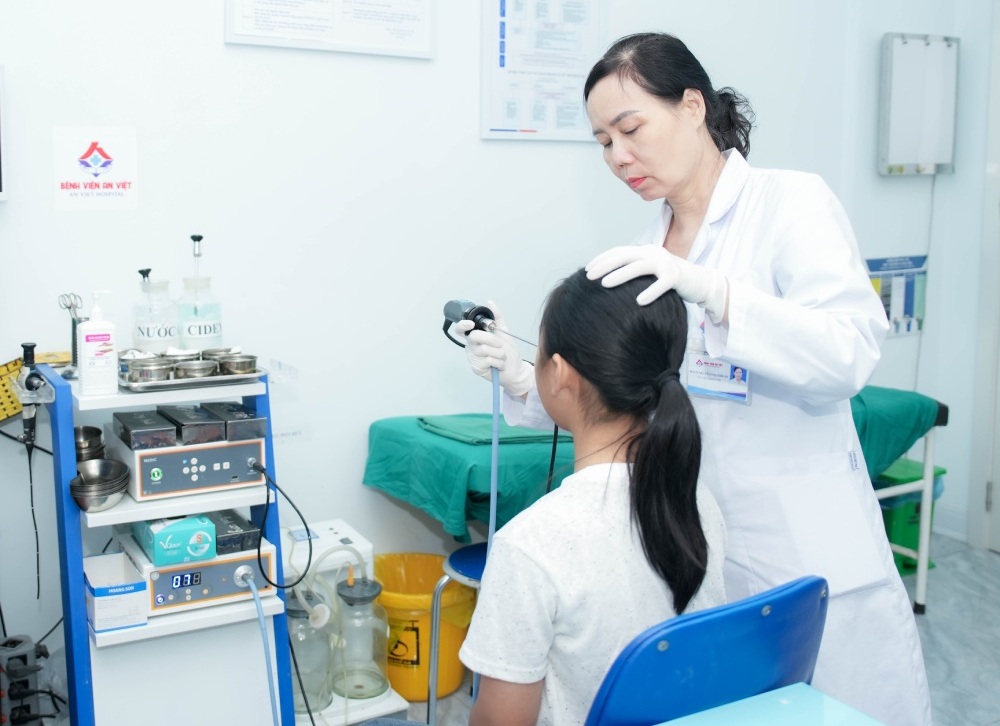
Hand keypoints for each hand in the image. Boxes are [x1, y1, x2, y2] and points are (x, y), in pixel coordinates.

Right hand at [455, 301, 533, 396]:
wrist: (515, 369)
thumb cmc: (508, 351)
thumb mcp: (504, 332)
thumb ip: (496, 318)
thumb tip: (489, 302)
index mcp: (475, 336)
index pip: (461, 329)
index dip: (462, 325)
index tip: (471, 324)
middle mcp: (471, 346)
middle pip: (475, 337)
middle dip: (491, 339)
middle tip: (500, 344)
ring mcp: (473, 358)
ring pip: (483, 349)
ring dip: (498, 353)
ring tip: (501, 357)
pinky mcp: (476, 368)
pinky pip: (488, 361)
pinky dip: (498, 362)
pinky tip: (499, 365)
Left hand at [586, 245, 728, 321]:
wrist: (699, 281)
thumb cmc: (669, 279)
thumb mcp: (649, 271)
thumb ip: (634, 269)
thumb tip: (608, 277)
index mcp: (645, 251)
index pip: (619, 251)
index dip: (602, 259)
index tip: (587, 270)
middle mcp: (653, 253)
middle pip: (625, 256)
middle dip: (605, 265)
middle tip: (589, 277)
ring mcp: (666, 263)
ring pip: (639, 267)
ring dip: (620, 275)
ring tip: (604, 284)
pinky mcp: (676, 277)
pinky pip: (662, 285)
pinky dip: (650, 292)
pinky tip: (639, 302)